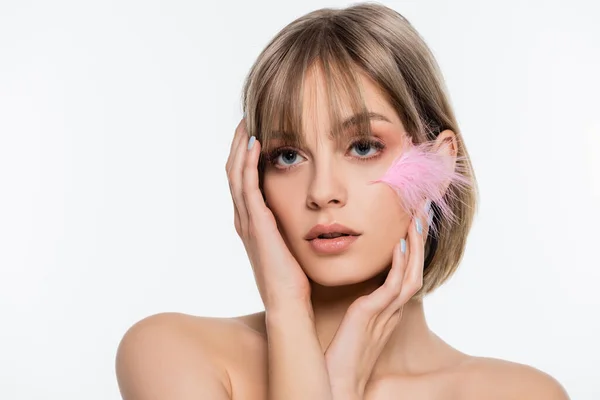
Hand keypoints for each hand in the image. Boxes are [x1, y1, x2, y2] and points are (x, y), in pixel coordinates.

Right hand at [225, 118, 311, 310]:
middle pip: (232, 172)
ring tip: (247, 123)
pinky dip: (247, 163)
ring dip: (239, 147)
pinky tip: (255, 144)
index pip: (241, 180)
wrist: (288, 302)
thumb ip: (289, 224)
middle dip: (237, 144)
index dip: (243, 155)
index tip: (254, 132)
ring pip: (235, 175)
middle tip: (246, 120)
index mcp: (251, 222)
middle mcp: (243, 219)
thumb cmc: (294, 277)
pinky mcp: (256, 224)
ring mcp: (247, 221)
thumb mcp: (290, 243)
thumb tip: (307, 207)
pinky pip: (247, 186)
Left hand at [323, 209, 428, 397]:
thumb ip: (362, 304)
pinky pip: (393, 286)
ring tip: (416, 217)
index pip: (406, 271)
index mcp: (389, 309)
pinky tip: (399, 244)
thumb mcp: (354, 322)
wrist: (336, 381)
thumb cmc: (342, 354)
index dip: (412, 246)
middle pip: (415, 267)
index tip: (411, 220)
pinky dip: (399, 265)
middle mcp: (393, 309)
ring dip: (415, 245)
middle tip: (422, 209)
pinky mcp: (374, 315)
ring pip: (410, 273)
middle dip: (419, 238)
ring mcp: (386, 313)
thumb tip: (358, 287)